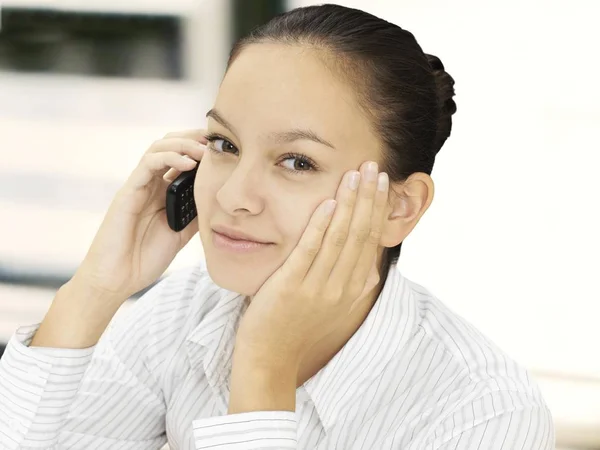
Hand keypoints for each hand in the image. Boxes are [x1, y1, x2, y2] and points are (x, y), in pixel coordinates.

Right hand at [73, 129, 206, 303]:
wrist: (117, 280)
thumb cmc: (145, 259)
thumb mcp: (181, 233)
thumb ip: (195, 214)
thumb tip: (218, 199)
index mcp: (163, 192)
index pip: (181, 158)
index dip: (200, 149)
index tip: (223, 148)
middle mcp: (150, 184)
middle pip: (170, 146)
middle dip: (193, 138)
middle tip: (215, 141)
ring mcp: (138, 186)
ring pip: (158, 149)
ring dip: (184, 144)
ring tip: (204, 150)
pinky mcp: (127, 192)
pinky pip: (147, 165)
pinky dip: (168, 158)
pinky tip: (188, 163)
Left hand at [234, 161, 388, 370]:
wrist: (271, 357)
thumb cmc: (299, 328)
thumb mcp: (335, 308)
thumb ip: (354, 286)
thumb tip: (372, 268)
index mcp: (353, 290)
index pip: (371, 241)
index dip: (378, 209)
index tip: (382, 183)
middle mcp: (341, 288)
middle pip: (361, 234)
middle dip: (369, 197)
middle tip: (375, 167)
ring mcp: (317, 287)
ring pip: (340, 237)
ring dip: (350, 202)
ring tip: (356, 174)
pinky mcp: (291, 286)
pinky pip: (309, 250)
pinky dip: (320, 224)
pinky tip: (327, 201)